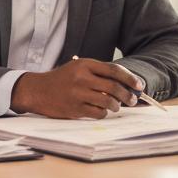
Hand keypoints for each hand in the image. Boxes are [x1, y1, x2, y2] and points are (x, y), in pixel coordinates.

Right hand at [10, 58, 141, 118]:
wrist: (37, 90)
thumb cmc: (62, 79)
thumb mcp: (78, 68)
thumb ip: (98, 73)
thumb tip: (124, 83)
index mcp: (84, 64)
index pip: (114, 70)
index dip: (130, 78)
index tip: (139, 85)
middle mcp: (81, 78)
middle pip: (113, 87)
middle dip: (127, 95)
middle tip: (132, 100)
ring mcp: (77, 94)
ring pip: (107, 101)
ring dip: (116, 106)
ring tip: (117, 106)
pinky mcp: (74, 108)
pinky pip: (97, 113)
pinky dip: (104, 113)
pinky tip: (103, 111)